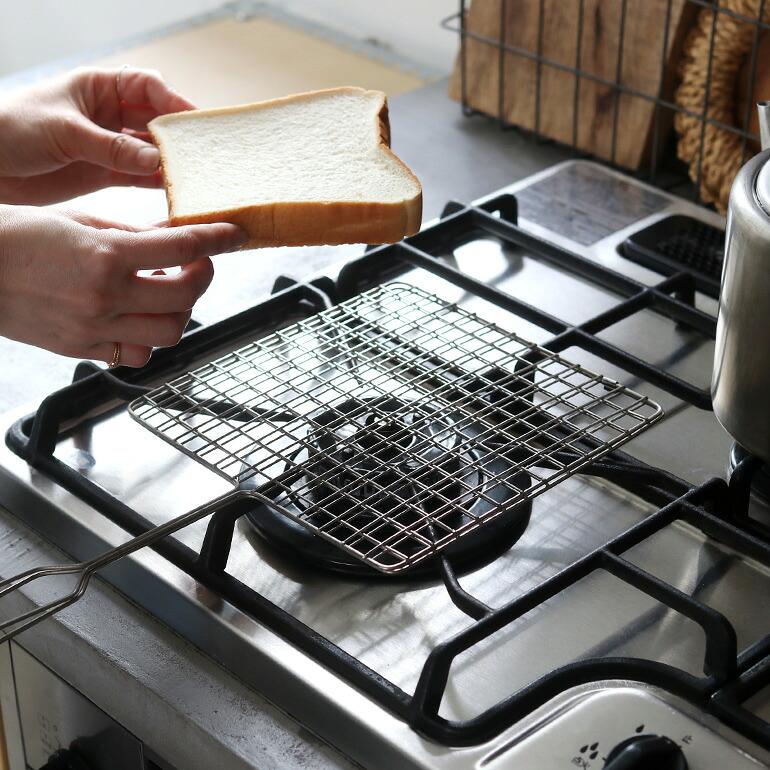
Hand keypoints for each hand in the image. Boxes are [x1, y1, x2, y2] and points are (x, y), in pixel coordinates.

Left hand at [0, 67, 193, 204]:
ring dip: (171, 163)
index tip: (193, 121)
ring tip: (194, 178)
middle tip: (202, 154)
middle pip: (155, 119)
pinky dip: (157, 184)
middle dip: (178, 136)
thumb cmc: (11, 131)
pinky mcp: (104, 173)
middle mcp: (107, 114)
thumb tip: (154, 159)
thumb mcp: (64, 132)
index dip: (173, 99)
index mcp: (96, 88)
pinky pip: (139, 177)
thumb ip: (111, 147)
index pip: (146, 86)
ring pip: (151, 151)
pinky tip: (174, 194)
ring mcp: (108, 145)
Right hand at [0, 206, 246, 365]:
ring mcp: (95, 329)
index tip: (234, 235)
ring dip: (180, 312)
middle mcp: (106, 296)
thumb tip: (173, 238)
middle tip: (194, 265)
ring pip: (169, 333)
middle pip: (186, 297)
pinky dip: (147, 339)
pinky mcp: (82, 350)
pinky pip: (135, 356)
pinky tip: (138, 319)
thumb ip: (133, 235)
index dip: (217, 239)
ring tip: (166, 293)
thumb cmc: (18, 236)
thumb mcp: (81, 221)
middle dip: (200, 278)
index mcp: (106, 256)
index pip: (182, 247)